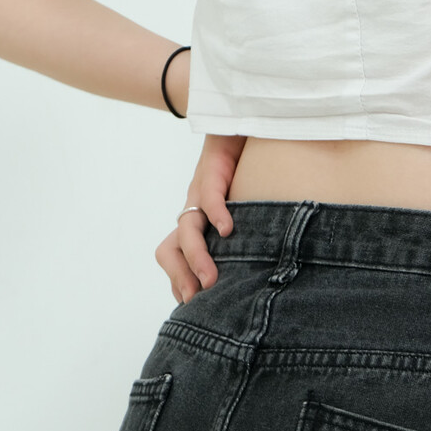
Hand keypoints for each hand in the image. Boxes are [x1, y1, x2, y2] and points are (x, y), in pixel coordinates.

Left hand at [154, 132, 246, 303]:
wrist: (236, 122)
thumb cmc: (243, 168)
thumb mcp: (242, 207)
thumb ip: (245, 233)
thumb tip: (262, 267)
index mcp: (196, 222)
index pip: (174, 258)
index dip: (179, 282)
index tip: (192, 308)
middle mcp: (193, 210)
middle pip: (168, 250)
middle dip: (180, 278)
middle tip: (199, 300)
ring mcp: (199, 192)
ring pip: (186, 231)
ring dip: (196, 258)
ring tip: (211, 279)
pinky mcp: (212, 170)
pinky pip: (209, 197)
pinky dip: (217, 214)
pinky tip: (229, 229)